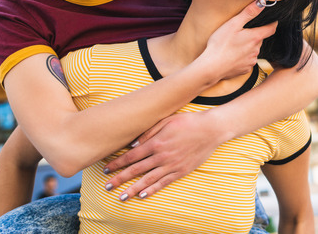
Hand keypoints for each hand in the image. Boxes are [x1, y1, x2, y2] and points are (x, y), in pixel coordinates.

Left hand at [103, 111, 225, 199]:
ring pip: (148, 180)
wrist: (211, 129)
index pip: (131, 156)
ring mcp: (172, 165)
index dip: (117, 163)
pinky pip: (164, 182)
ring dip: (133, 189)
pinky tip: (143, 195)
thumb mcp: (166, 120)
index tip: (106, 169)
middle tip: (107, 187)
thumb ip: (148, 132)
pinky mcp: (181, 171)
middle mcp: (162, 156)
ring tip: (121, 197)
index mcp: (156, 142)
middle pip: (136, 170)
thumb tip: (133, 144)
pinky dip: (152, 189)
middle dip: (120, 179)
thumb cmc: (188, 121)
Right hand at [202, 1, 276, 79]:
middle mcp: (256, 50)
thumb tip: (263, 2)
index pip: (271, 28)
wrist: (212, 67)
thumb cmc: (221, 44)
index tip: (271, 20)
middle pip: (260, 39)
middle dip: (254, 35)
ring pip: (253, 50)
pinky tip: (232, 55)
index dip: (272, 23)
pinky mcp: (245, 69)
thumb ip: (249, 12)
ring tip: (234, 44)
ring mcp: (251, 61)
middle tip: (242, 32)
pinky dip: (242, 57)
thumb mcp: (234, 24)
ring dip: (247, 46)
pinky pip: (247, 60)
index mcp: (255, 37)